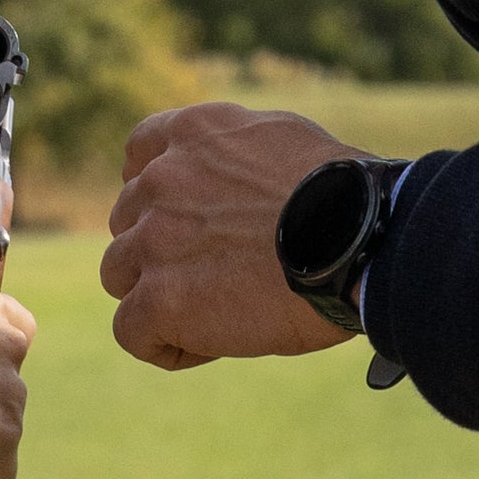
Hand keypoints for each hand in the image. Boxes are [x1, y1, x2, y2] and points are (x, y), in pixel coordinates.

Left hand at [98, 103, 360, 369]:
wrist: (359, 241)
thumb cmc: (344, 197)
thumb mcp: (283, 139)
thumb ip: (237, 152)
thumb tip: (230, 174)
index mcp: (193, 132)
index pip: (139, 154)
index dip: (155, 192)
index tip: (182, 218)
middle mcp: (162, 179)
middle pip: (128, 221)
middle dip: (161, 248)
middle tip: (216, 275)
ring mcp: (154, 239)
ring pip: (119, 273)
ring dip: (157, 293)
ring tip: (215, 314)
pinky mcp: (160, 299)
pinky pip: (132, 330)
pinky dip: (164, 344)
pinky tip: (209, 346)